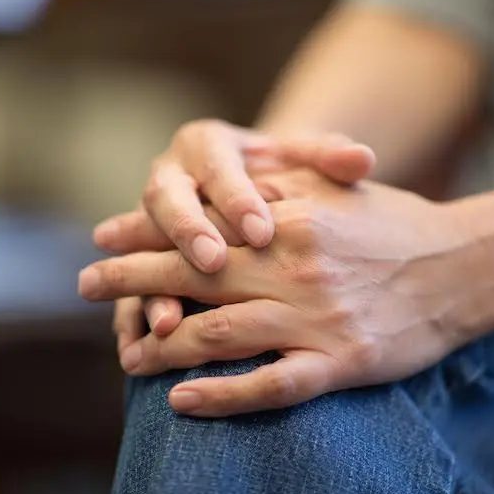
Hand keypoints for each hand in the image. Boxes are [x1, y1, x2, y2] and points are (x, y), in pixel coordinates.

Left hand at [80, 170, 493, 416]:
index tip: (102, 238)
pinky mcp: (341, 363)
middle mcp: (295, 269)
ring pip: (220, 335)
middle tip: (83, 284)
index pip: (201, 227)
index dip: (144, 234)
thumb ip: (280, 185)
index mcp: (291, 222)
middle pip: (194, 277)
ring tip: (125, 351)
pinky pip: (270, 386)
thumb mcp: (338, 189)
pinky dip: (221, 396)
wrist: (465, 266)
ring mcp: (317, 320)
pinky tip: (181, 400)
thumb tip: (224, 185)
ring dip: (163, 344)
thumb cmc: (398, 224)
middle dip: (129, 279)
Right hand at [93, 120, 374, 349]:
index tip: (263, 231)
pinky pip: (131, 287)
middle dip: (187, 234)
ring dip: (150, 287)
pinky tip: (137, 347)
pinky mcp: (141, 259)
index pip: (219, 167)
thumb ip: (329, 157)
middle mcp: (170, 177)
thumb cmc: (286, 175)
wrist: (250, 192)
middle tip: (213, 263)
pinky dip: (132, 317)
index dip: (237, 199)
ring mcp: (148, 220)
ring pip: (141, 250)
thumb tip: (362, 160)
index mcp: (206, 145)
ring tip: (168, 321)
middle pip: (166, 200)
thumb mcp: (305, 161)